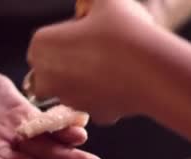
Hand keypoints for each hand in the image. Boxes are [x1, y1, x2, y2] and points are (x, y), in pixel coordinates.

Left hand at [28, 0, 155, 123]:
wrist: (150, 68)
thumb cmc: (123, 29)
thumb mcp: (104, 0)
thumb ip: (88, 1)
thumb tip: (87, 4)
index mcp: (40, 46)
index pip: (47, 39)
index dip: (68, 33)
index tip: (89, 29)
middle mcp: (46, 79)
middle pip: (55, 67)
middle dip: (70, 61)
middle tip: (100, 46)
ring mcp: (70, 100)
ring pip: (76, 87)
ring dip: (88, 78)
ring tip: (117, 61)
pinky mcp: (94, 115)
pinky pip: (99, 100)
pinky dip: (109, 93)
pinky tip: (127, 79)